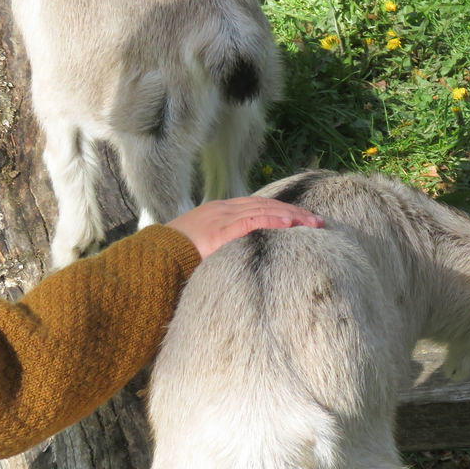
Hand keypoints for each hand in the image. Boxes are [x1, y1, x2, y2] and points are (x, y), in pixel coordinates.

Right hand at [168, 197, 324, 259]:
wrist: (151, 261)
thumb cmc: (174, 262)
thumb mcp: (202, 252)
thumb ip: (222, 252)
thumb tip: (238, 264)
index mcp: (218, 214)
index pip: (256, 207)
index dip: (281, 212)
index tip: (301, 220)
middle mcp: (222, 210)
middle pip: (265, 205)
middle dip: (294, 213)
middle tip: (318, 221)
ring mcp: (222, 216)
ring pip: (264, 209)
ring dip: (292, 217)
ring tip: (314, 223)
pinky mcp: (221, 228)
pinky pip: (254, 220)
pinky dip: (275, 220)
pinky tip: (293, 224)